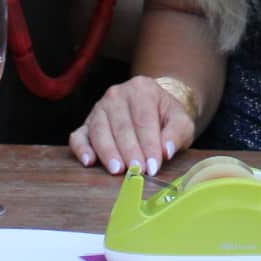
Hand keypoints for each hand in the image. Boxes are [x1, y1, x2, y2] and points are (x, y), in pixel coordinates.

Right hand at [70, 77, 197, 176]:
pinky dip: (81, 148)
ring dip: (108, 152)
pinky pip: (79, 135)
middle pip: (121, 126)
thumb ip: (177, 134)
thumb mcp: (181, 121)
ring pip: (100, 130)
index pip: (144, 119)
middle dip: (129, 151)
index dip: (148, 144)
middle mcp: (117, 94)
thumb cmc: (166, 117)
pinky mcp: (86, 123)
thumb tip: (166, 151)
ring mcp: (99, 108)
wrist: (153, 108)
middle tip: (136, 171)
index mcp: (142, 89)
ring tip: (117, 170)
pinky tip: (89, 161)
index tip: (153, 166)